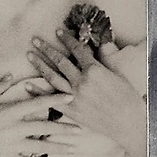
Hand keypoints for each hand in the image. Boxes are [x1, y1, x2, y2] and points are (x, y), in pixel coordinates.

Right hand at [0, 75, 79, 156]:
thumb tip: (9, 76)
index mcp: (8, 112)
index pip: (36, 104)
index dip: (55, 100)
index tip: (70, 97)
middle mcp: (14, 129)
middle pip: (45, 127)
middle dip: (64, 127)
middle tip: (81, 128)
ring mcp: (13, 146)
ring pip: (42, 147)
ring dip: (59, 147)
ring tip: (73, 148)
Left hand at [27, 30, 146, 156]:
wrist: (129, 124)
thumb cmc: (128, 98)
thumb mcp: (119, 73)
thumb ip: (107, 58)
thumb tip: (100, 44)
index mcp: (94, 70)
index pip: (77, 49)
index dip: (66, 39)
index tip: (57, 31)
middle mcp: (82, 82)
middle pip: (60, 61)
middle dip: (46, 48)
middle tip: (34, 40)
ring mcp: (75, 97)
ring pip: (52, 77)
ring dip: (39, 65)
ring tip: (29, 55)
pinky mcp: (72, 111)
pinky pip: (51, 99)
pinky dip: (38, 92)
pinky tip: (27, 85)